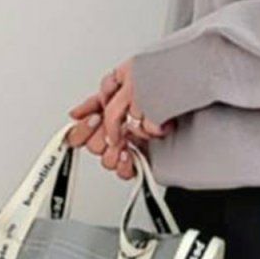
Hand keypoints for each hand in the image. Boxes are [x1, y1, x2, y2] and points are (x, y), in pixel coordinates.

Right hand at [66, 60, 174, 180]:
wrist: (185, 106)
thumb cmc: (158, 93)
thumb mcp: (123, 86)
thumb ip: (97, 100)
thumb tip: (74, 114)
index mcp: (105, 118)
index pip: (80, 131)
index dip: (84, 128)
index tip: (96, 119)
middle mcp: (114, 135)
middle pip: (92, 146)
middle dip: (103, 137)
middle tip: (115, 130)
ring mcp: (126, 149)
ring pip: (106, 160)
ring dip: (115, 151)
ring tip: (127, 142)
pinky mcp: (138, 163)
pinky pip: (123, 172)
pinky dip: (126, 165)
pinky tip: (132, 155)